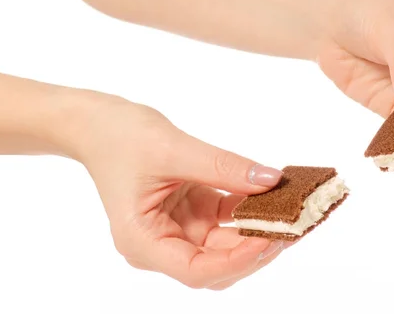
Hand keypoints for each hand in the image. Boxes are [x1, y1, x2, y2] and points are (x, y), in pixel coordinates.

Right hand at [67, 94, 287, 289]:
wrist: (99, 124)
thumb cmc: (120, 136)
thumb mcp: (173, 149)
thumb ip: (224, 167)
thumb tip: (272, 180)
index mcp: (142, 242)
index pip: (196, 270)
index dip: (238, 259)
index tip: (272, 235)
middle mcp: (160, 245)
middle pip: (217, 264)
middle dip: (256, 248)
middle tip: (294, 223)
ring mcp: (177, 231)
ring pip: (227, 247)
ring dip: (258, 232)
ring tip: (290, 212)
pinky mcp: (190, 214)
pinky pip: (226, 222)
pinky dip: (249, 212)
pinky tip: (272, 197)